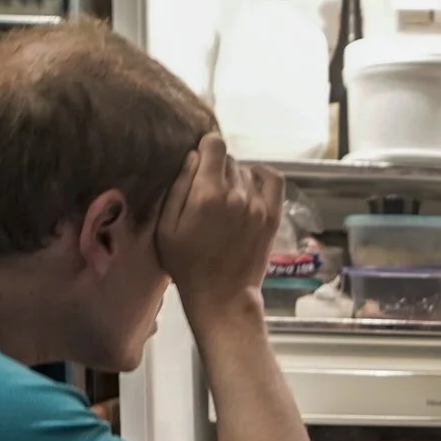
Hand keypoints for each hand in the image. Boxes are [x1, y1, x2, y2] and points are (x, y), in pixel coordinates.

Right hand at [156, 133, 281, 314]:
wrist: (221, 295)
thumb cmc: (186, 264)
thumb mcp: (167, 228)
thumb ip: (178, 188)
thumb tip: (191, 157)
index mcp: (207, 193)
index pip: (214, 145)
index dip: (205, 147)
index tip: (199, 161)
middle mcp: (236, 193)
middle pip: (229, 160)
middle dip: (216, 168)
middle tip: (206, 191)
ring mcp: (258, 204)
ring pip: (246, 171)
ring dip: (235, 178)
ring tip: (225, 198)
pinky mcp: (272, 215)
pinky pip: (273, 179)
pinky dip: (262, 175)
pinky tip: (251, 183)